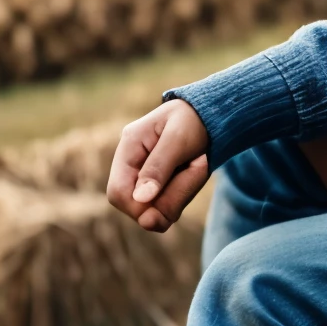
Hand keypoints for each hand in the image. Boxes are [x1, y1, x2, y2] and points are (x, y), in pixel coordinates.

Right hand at [106, 99, 209, 232]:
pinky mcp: (157, 187)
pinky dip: (184, 194)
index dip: (141, 206)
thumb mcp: (179, 137)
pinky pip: (167, 207)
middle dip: (167, 198)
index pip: (118, 192)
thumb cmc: (192, 119)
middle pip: (135, 206)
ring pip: (154, 210)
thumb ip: (159, 166)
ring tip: (198, 164)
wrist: (208, 115)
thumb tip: (141, 198)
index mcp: (129, 145)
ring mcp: (144, 177)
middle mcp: (131, 164)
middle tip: (198, 168)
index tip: (172, 194)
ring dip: (181, 193)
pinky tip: (195, 171)